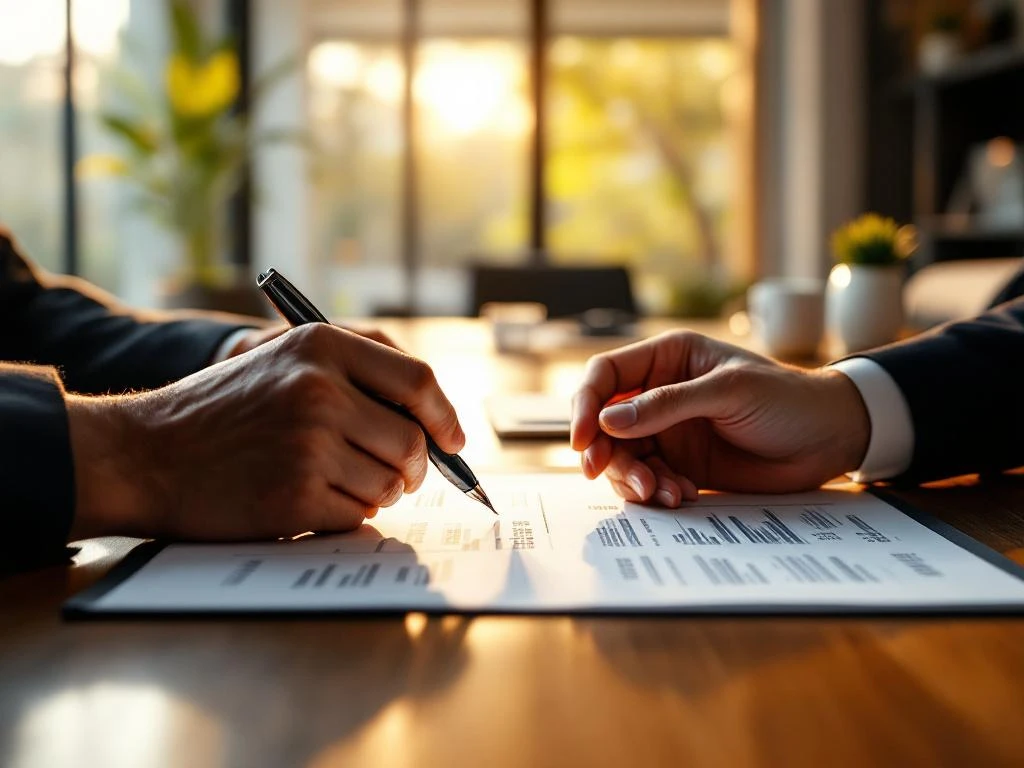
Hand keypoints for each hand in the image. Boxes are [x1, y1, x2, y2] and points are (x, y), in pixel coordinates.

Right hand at [67, 323, 464, 540]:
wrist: (145, 453)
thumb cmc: (224, 411)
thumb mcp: (284, 361)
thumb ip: (357, 374)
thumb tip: (434, 416)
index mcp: (321, 346)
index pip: (418, 381)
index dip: (445, 416)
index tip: (454, 441)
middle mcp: (319, 389)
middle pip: (411, 441)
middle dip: (414, 468)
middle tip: (400, 476)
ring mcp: (307, 443)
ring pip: (389, 483)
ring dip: (377, 492)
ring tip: (336, 482)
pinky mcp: (293, 495)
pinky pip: (357, 514)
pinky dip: (345, 515)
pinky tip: (309, 500)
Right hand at [571, 331, 870, 505]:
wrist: (831, 439)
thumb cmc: (788, 399)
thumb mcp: (728, 392)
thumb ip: (667, 405)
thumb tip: (608, 420)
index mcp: (668, 359)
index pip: (606, 375)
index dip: (585, 404)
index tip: (583, 438)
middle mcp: (660, 394)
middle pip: (605, 423)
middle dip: (605, 451)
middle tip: (607, 474)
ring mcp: (669, 431)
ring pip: (623, 456)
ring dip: (633, 478)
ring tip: (662, 493)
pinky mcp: (683, 464)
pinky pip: (649, 480)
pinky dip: (656, 492)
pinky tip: (681, 496)